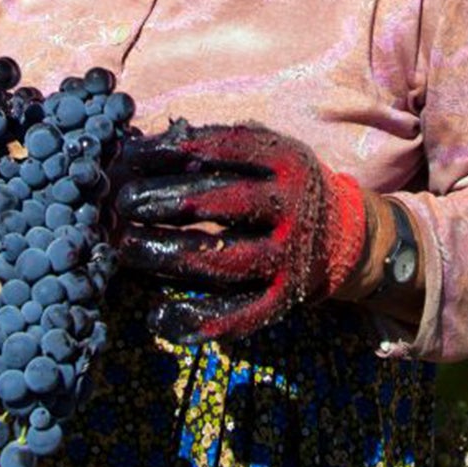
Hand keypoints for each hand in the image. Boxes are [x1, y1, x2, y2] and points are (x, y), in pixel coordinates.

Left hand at [110, 122, 369, 342]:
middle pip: (225, 203)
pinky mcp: (286, 298)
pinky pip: (241, 315)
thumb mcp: (267, 153)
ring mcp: (291, 255)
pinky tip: (160, 316)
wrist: (344, 235)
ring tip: (128, 249)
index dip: (172, 151)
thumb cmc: (282, 185)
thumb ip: (219, 148)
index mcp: (287, 162)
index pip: (225, 149)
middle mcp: (293, 207)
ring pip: (226, 261)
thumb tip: (146, 146)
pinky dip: (199, 320)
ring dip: (171, 257)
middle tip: (123, 202)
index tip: (129, 156)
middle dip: (168, 201)